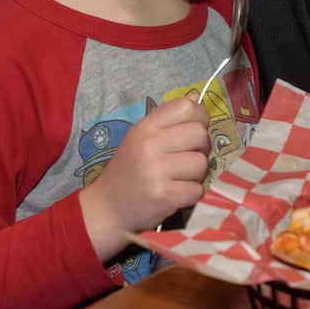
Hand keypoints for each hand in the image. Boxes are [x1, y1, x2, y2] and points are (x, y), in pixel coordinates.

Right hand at [79, 96, 210, 259]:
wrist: (107, 208)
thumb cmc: (128, 171)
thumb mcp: (140, 139)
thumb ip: (167, 120)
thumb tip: (195, 99)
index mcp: (144, 128)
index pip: (185, 107)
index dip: (199, 117)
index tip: (194, 129)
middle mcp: (149, 146)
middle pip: (199, 134)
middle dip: (201, 147)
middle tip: (188, 157)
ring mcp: (156, 172)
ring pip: (201, 163)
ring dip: (197, 174)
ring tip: (180, 177)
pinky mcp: (164, 196)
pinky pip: (196, 190)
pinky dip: (191, 194)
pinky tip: (176, 194)